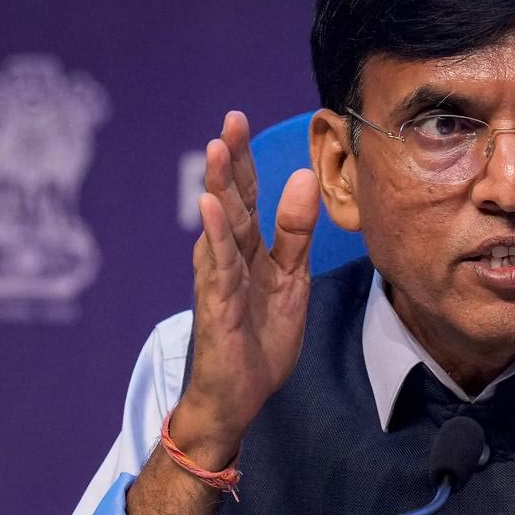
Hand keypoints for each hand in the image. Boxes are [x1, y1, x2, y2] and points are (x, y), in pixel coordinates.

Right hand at [174, 111, 319, 461]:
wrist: (240, 394)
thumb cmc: (260, 336)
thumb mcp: (291, 278)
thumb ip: (296, 232)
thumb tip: (304, 178)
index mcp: (248, 249)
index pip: (245, 196)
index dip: (243, 160)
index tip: (238, 119)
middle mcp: (228, 258)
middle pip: (229, 202)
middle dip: (230, 162)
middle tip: (230, 122)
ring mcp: (219, 281)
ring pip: (221, 229)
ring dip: (220, 189)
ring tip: (218, 151)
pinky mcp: (218, 307)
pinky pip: (218, 268)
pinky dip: (215, 237)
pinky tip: (211, 209)